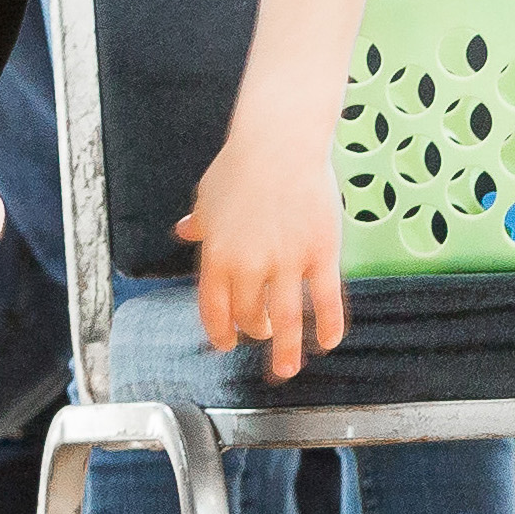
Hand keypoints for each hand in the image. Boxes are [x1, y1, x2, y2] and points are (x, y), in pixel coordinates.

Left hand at [178, 131, 347, 381]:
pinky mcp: (321, 253)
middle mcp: (249, 265)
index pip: (214, 308)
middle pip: (251, 314)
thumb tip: (185, 231)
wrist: (279, 143)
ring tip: (287, 370)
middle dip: (255, 331)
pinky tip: (329, 342)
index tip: (226, 344)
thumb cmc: (241, 165)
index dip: (219, 331)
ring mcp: (287, 261)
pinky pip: (326, 299)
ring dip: (286, 349)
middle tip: (264, 335)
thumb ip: (200, 223)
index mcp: (216, 256)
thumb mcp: (209, 197)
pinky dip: (328, 325)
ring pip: (287, 318)